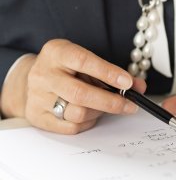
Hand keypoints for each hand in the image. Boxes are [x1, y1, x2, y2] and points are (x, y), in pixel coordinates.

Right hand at [0, 39, 145, 133]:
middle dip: (110, 101)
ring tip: (105, 107)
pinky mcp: (38, 116)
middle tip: (130, 105)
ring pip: (77, 113)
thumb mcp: (88, 64)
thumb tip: (139, 87)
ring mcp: (38, 97)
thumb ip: (114, 73)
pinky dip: (88, 123)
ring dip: (99, 113)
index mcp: (57, 53)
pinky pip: (71, 127)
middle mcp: (44, 74)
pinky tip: (90, 114)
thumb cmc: (67, 71)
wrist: (32, 81)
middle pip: (80, 93)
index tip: (128, 82)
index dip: (108, 73)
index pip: (83, 61)